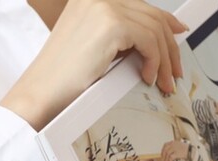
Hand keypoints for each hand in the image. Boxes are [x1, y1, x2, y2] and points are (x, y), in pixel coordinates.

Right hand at [1, 0, 187, 129]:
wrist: (39, 94)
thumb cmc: (59, 80)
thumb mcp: (91, 48)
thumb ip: (118, 37)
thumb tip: (151, 40)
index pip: (139, 6)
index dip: (165, 22)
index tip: (178, 36)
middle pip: (151, 15)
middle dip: (169, 46)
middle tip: (174, 71)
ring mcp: (104, 7)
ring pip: (154, 29)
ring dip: (164, 59)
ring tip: (163, 82)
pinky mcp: (111, 24)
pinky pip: (149, 40)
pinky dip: (154, 61)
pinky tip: (148, 77)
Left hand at [159, 138, 189, 160]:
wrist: (192, 151)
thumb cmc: (186, 149)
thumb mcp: (179, 145)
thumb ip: (174, 147)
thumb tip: (167, 152)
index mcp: (174, 142)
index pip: (165, 145)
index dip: (162, 150)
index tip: (162, 155)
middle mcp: (174, 144)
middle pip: (165, 150)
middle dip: (163, 156)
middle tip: (164, 160)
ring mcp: (175, 148)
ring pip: (167, 154)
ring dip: (166, 160)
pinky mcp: (177, 153)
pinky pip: (170, 158)